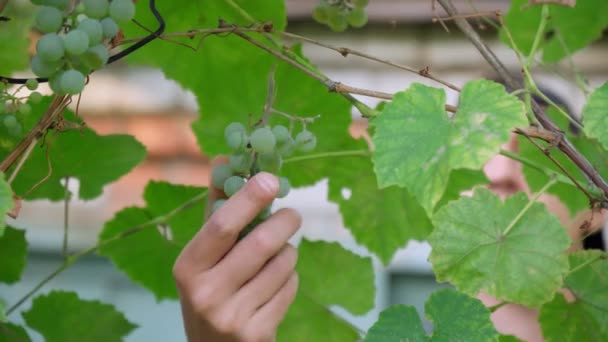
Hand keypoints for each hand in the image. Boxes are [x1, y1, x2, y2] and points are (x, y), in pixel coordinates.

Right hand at [173, 158, 300, 341]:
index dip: (249, 198)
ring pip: (283, 264)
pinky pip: (290, 288)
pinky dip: (289, 278)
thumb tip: (226, 156)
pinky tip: (274, 285)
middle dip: (285, 221)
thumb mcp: (203, 256)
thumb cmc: (210, 290)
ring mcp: (232, 317)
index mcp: (187, 267)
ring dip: (288, 253)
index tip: (272, 179)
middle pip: (261, 243)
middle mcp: (206, 294)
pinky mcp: (257, 333)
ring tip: (277, 257)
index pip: (221, 225)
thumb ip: (216, 209)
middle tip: (292, 213)